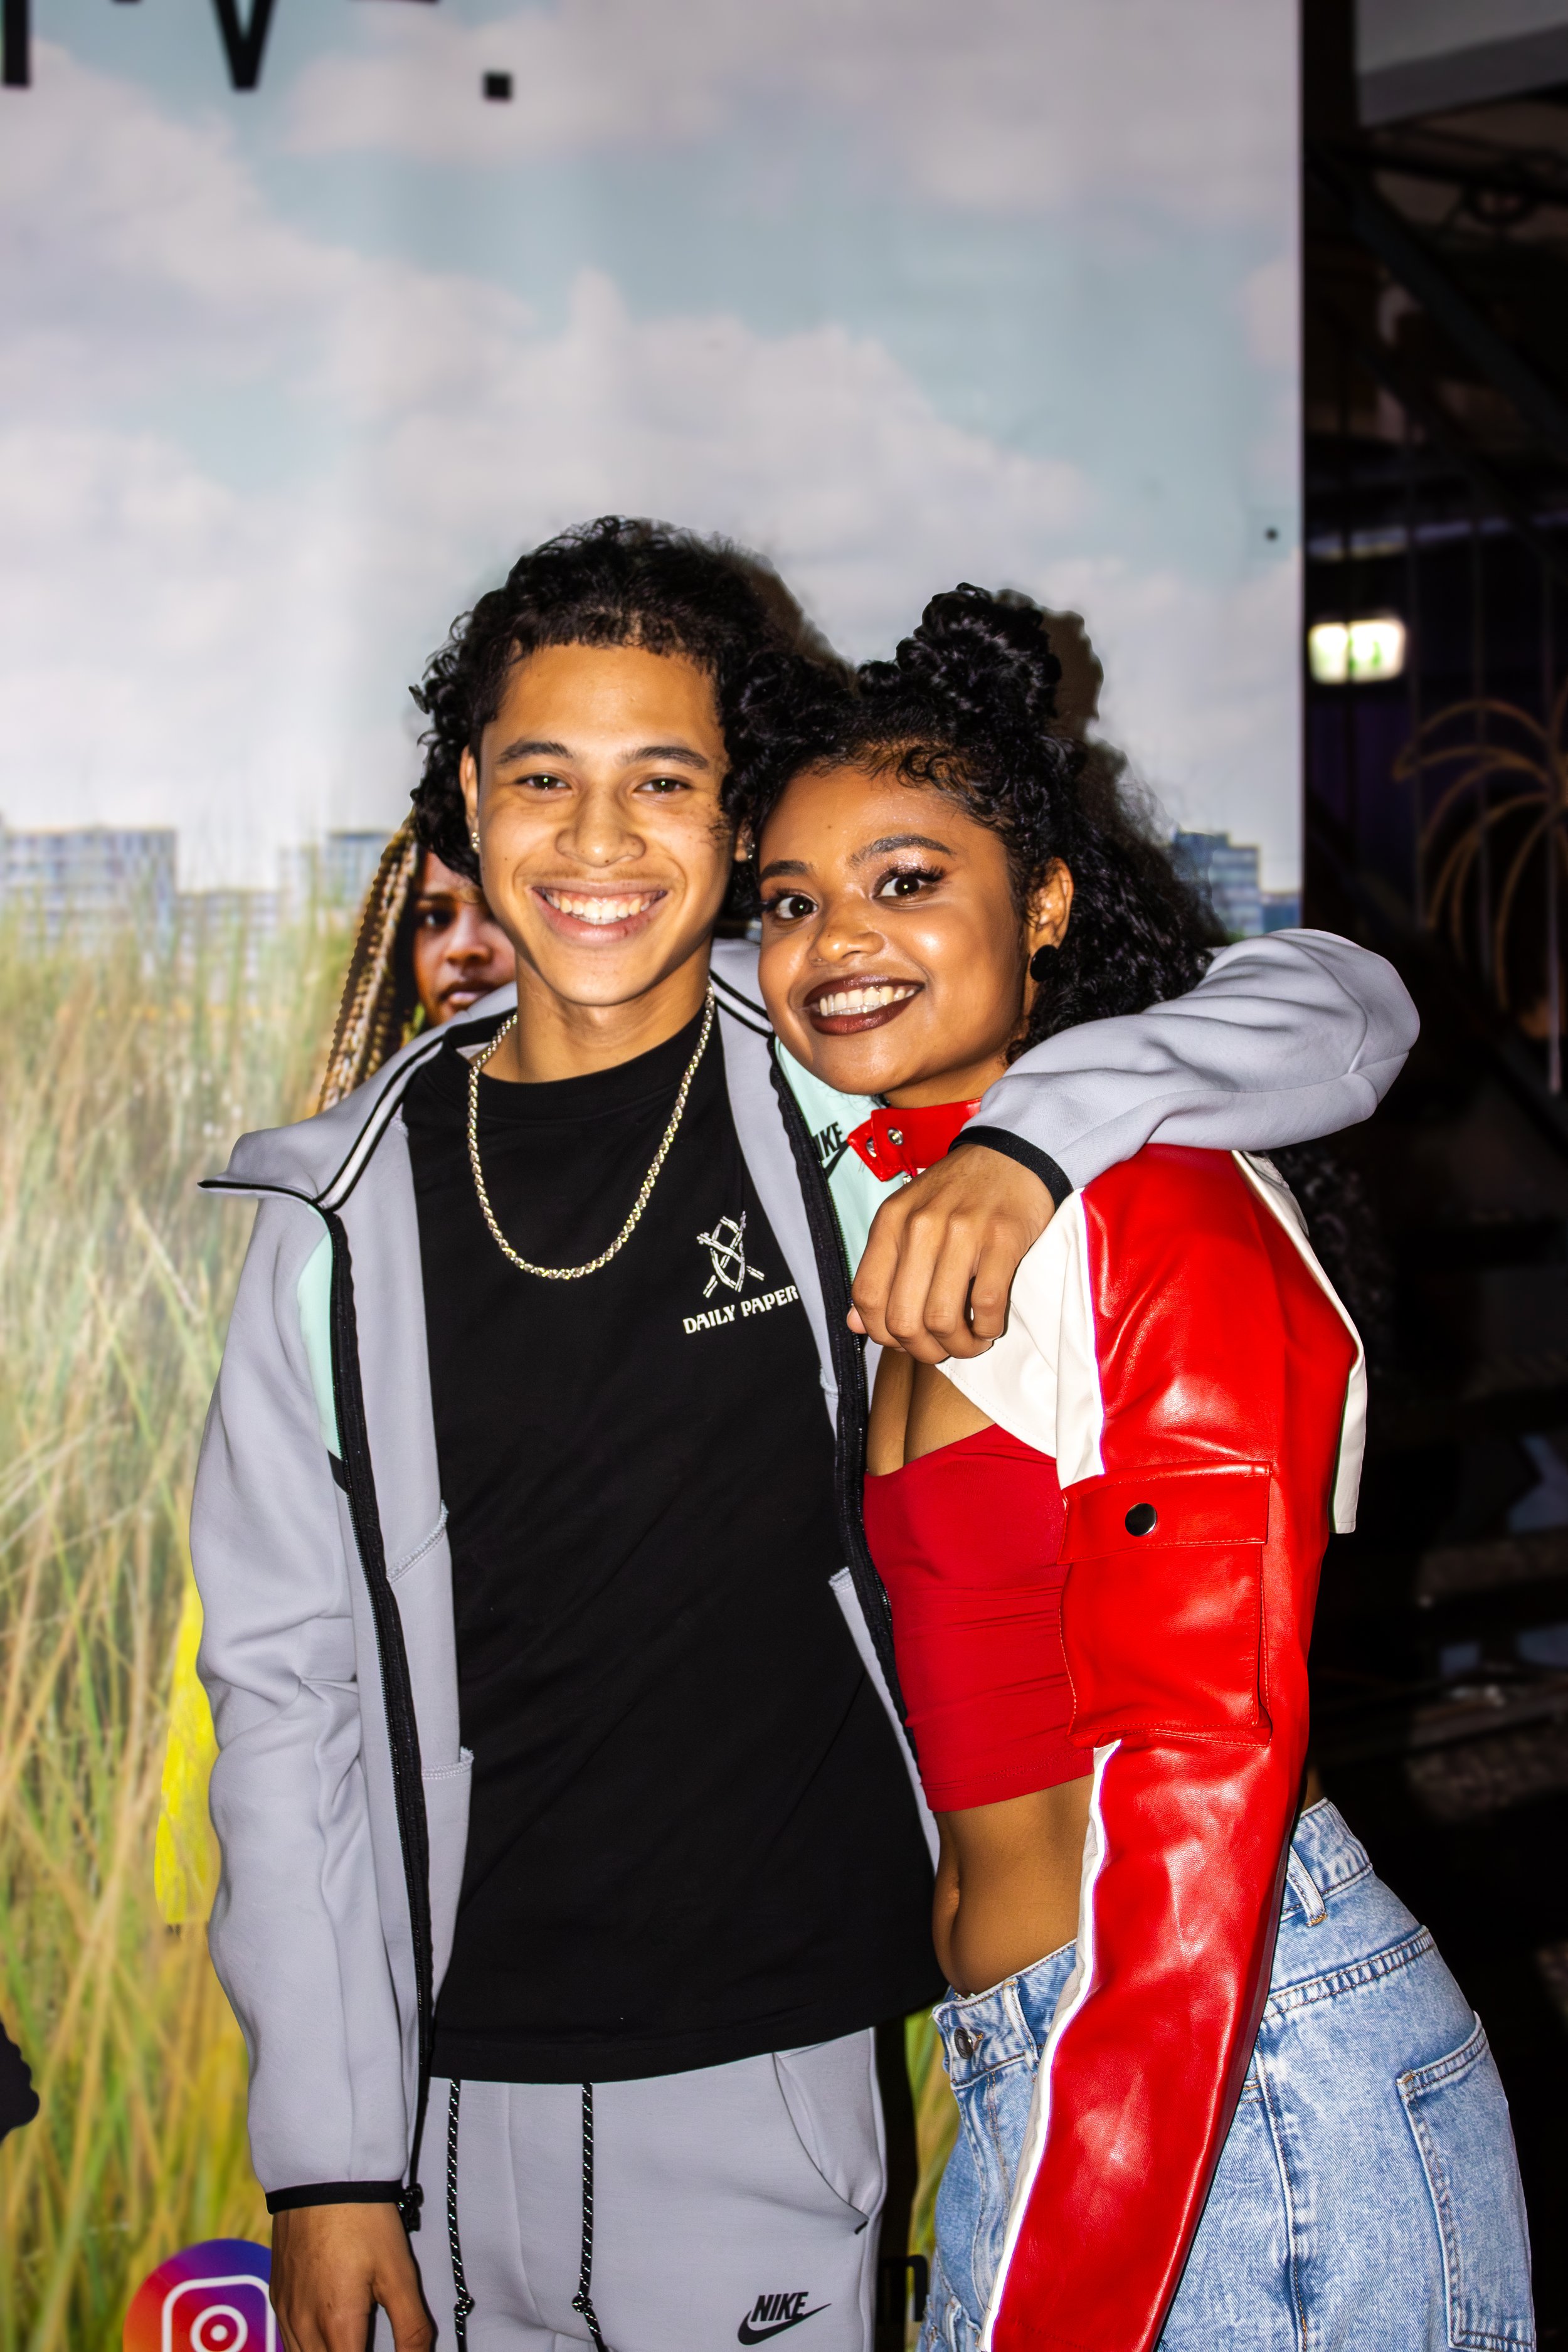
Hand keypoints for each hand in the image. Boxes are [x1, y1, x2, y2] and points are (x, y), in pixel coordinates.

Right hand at [271, 2204, 432, 2351]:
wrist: (322, 2176)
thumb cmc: (364, 2220)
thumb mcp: (399, 2274)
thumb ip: (411, 2328)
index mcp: (337, 2325)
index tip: (384, 2350)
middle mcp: (303, 2327)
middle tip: (370, 2341)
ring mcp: (285, 2312)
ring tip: (354, 2339)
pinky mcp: (277, 2296)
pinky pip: (289, 2341)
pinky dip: (309, 2347)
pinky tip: (328, 2333)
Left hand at [849, 1145, 1054, 1361]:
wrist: (1011, 1156)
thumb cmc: (957, 1195)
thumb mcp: (907, 1219)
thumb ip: (880, 1270)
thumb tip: (855, 1324)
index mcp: (892, 1221)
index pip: (867, 1296)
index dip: (881, 1333)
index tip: (904, 1340)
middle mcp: (921, 1226)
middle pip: (903, 1318)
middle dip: (923, 1350)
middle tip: (941, 1349)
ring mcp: (962, 1232)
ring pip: (942, 1319)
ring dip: (958, 1346)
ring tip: (969, 1342)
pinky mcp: (1002, 1240)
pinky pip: (986, 1305)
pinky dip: (987, 1328)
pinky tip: (989, 1324)